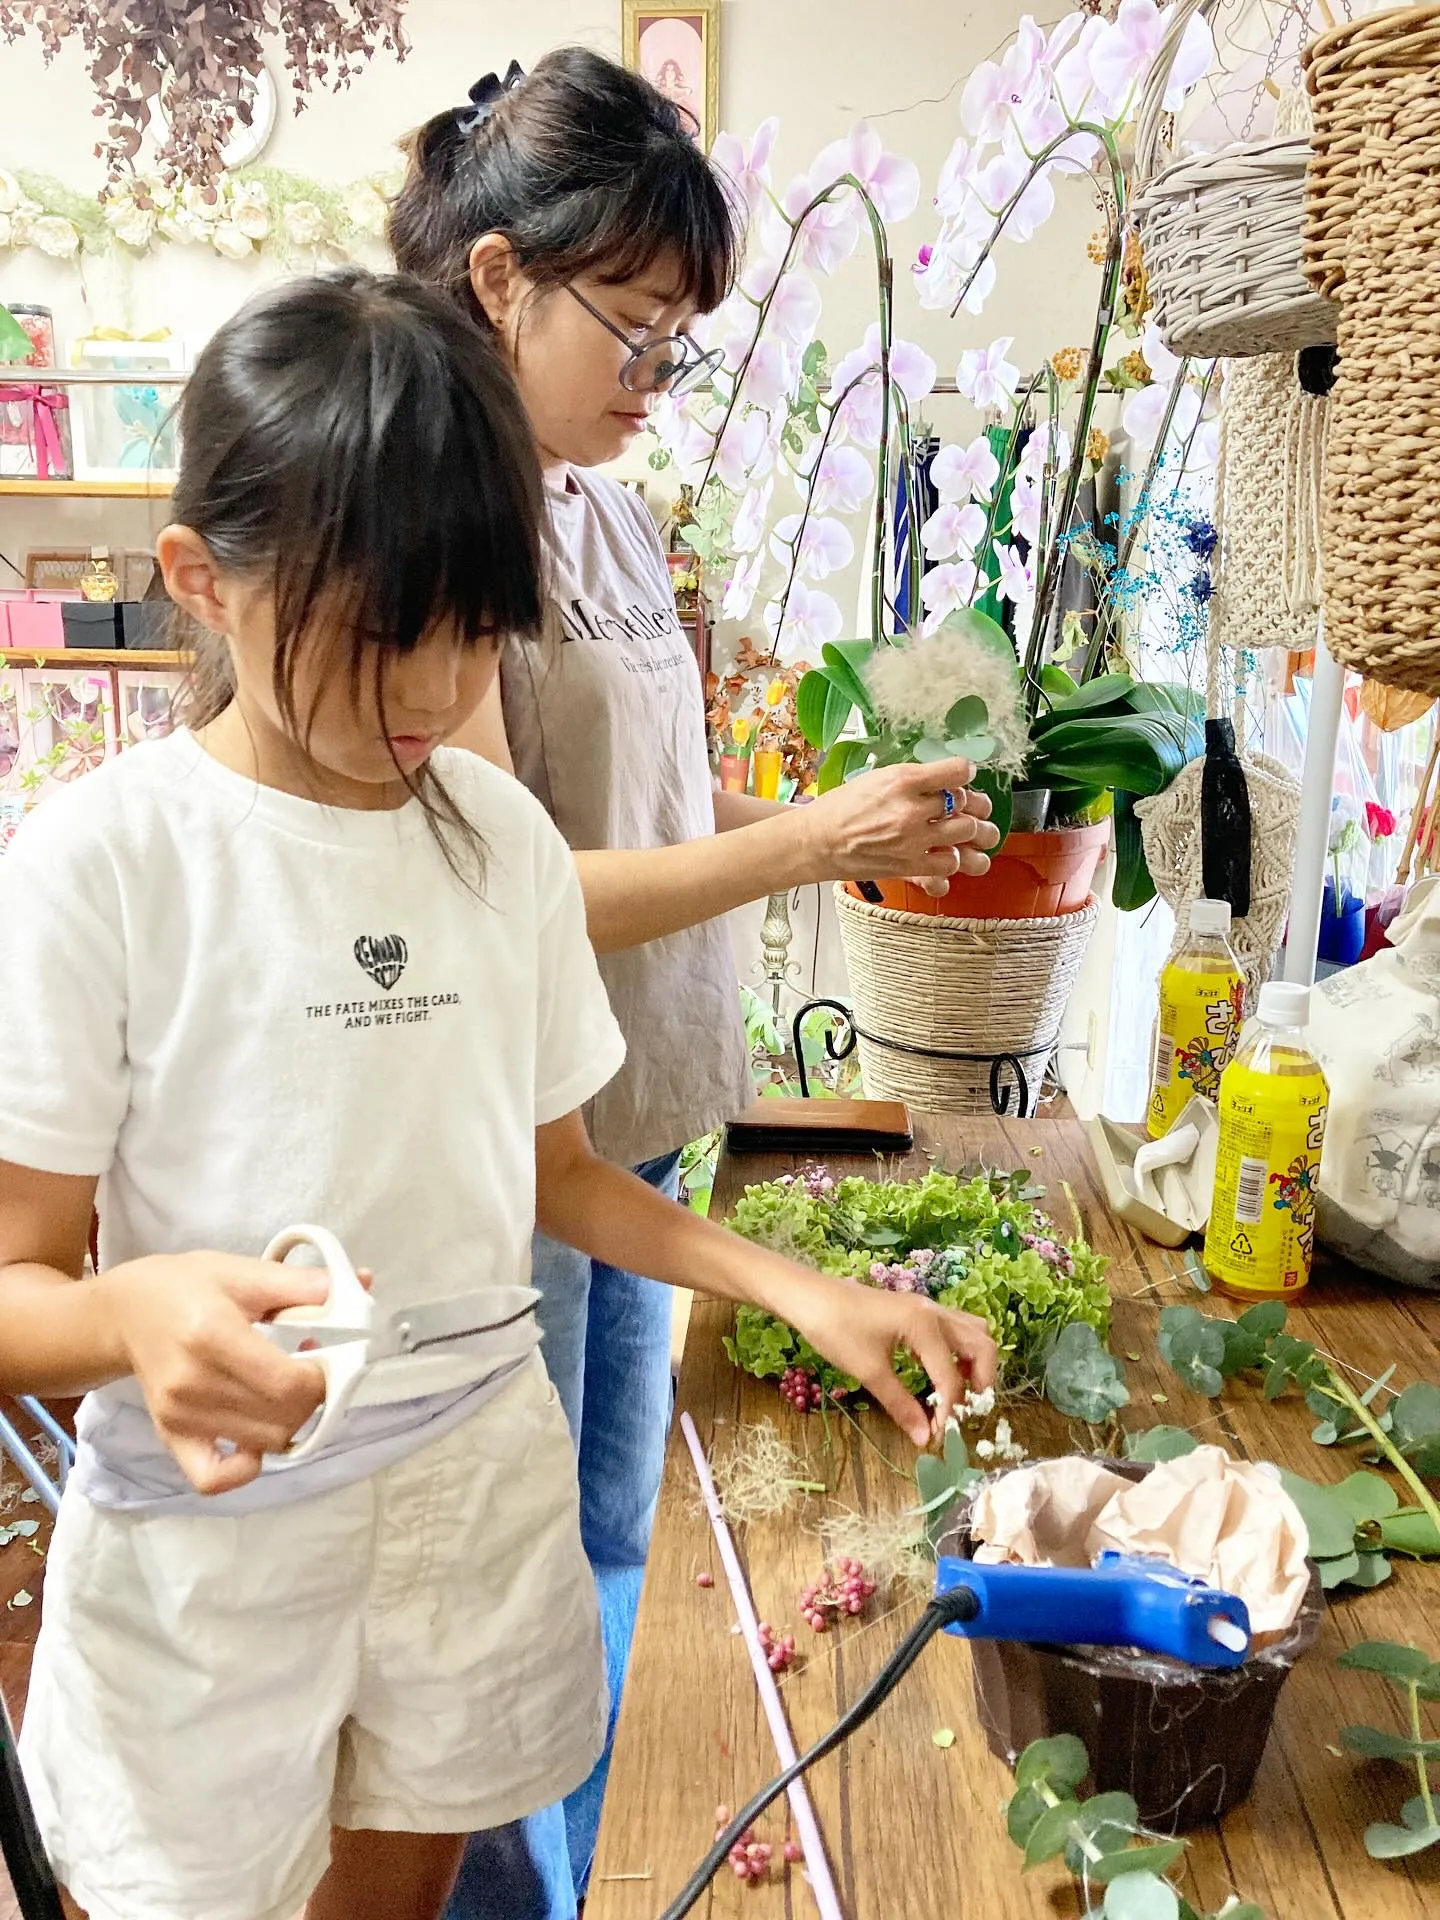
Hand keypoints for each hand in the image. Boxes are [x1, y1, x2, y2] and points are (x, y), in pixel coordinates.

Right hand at [100, 1252, 333, 1495]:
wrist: (124, 1312)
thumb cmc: (185, 1286)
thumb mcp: (242, 1271)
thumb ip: (301, 1284)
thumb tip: (361, 1285)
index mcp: (212, 1335)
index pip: (290, 1383)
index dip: (326, 1377)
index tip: (332, 1355)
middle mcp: (193, 1384)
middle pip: (282, 1418)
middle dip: (314, 1397)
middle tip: (310, 1368)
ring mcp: (179, 1417)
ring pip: (264, 1445)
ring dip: (290, 1422)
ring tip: (285, 1388)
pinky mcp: (171, 1437)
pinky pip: (213, 1478)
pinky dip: (245, 1468)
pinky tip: (256, 1437)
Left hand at [779, 1268, 996, 1447]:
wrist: (808, 1296)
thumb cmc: (836, 1330)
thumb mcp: (869, 1372)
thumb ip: (901, 1406)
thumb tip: (925, 1439)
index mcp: (926, 1327)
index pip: (951, 1377)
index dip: (950, 1411)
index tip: (940, 1436)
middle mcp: (934, 1313)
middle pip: (982, 1345)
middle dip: (983, 1380)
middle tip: (968, 1409)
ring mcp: (927, 1307)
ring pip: (972, 1331)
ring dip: (975, 1361)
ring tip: (961, 1390)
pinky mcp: (916, 1309)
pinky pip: (954, 1327)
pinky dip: (960, 1350)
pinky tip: (940, 1370)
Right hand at [799, 758, 1000, 891]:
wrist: (818, 842)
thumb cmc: (841, 809)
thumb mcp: (877, 777)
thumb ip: (913, 779)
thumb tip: (943, 779)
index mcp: (903, 780)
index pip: (958, 770)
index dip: (964, 772)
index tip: (962, 776)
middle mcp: (911, 809)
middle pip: (967, 802)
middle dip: (973, 803)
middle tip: (968, 805)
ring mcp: (913, 840)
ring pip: (966, 832)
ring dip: (970, 831)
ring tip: (964, 831)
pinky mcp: (909, 865)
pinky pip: (950, 864)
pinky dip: (953, 859)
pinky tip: (944, 853)